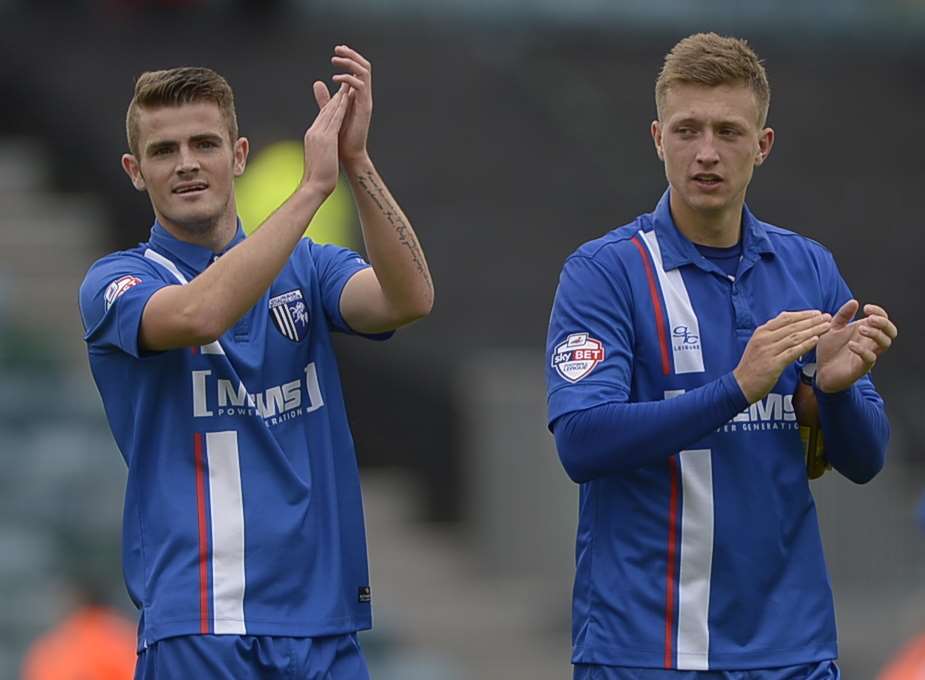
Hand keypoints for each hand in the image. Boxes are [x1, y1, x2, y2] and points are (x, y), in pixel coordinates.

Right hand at [302, 83, 351, 195]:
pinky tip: (347, 98)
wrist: (314, 186)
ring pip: (330, 111)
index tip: (338, 96)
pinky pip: (335, 118)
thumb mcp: (319, 160)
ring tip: (346, 85)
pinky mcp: (326, 138)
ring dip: (339, 97)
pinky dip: (341, 106)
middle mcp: (314, 132)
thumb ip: (322, 150)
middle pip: (326, 110)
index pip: (322, 118)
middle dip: (335, 97)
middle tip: (343, 83)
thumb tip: (324, 150)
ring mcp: (319, 134)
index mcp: (312, 137)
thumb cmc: (318, 178)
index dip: (330, 106)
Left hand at [313, 44, 372, 166]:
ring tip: (335, 60)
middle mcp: (364, 96)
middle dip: (351, 55)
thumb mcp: (331, 112)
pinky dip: (348, 79)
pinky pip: (361, 86)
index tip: (337, 50)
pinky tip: (335, 80)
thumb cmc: (341, 137)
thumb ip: (326, 98)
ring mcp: (365, 101)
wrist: (349, 154)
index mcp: (357, 95)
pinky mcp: (365, 108)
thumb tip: (317, 82)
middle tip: (338, 48)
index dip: (350, 57)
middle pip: (364, 66)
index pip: (358, 70)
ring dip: (350, 62)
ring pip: (364, 72)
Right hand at [733, 310, 831, 403]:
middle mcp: (764, 339)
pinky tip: (816, 340)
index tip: (817, 313)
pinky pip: (792, 352)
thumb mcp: (758, 345)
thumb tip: (789, 326)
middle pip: (792, 326)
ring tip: (827, 327)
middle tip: (827, 317)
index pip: (785, 318)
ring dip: (813, 330)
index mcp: (761, 332)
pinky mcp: (773, 364)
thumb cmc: (752, 366)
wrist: (741, 385)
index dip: (803, 314)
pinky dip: (805, 345)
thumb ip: (772, 335)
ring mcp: (768, 351)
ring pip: (794, 337)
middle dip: (812, 321)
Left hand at [815, 301, 896, 392]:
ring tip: (861, 329)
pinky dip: (863, 350)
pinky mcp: (862, 367)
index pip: (883, 319)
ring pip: (885, 344)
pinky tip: (851, 345)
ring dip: (875, 334)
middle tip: (869, 319)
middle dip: (883, 323)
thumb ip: (842, 315)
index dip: (879, 312)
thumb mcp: (832, 328)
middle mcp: (870, 343)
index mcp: (865, 331)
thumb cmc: (829, 350)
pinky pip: (870, 358)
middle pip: (891, 331)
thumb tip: (854, 301)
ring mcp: (868, 355)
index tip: (866, 308)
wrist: (820, 371)